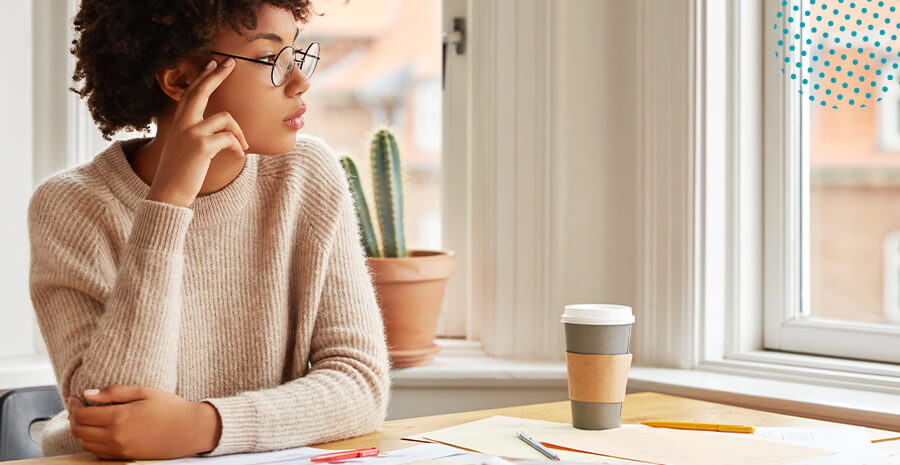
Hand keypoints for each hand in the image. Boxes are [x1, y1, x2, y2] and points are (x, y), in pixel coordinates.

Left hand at [67, 385, 221, 459]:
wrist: (190, 429)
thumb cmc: (170, 408)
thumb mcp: (144, 392)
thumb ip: (114, 392)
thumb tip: (88, 393)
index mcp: (118, 417)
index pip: (82, 415)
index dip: (74, 406)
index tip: (75, 399)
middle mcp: (115, 436)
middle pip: (79, 431)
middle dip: (74, 418)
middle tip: (78, 408)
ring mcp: (120, 449)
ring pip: (86, 444)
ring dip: (82, 432)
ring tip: (89, 420)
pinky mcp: (125, 457)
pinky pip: (99, 453)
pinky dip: (94, 443)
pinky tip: (101, 433)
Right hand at [147, 57, 249, 206]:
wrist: (168, 194)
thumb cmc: (180, 173)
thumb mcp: (185, 148)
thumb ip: (197, 134)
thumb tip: (222, 129)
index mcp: (178, 123)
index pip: (190, 93)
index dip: (202, 77)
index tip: (212, 63)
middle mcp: (182, 124)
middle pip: (200, 91)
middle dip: (216, 75)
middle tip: (231, 63)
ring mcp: (191, 133)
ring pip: (225, 118)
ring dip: (239, 132)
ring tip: (242, 146)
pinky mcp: (202, 146)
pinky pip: (229, 138)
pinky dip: (237, 146)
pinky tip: (238, 156)